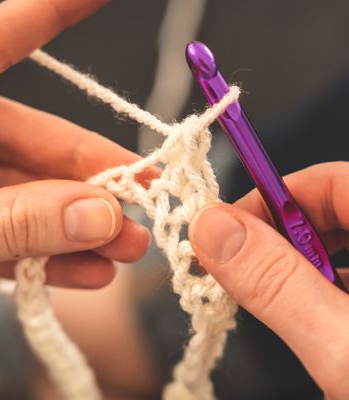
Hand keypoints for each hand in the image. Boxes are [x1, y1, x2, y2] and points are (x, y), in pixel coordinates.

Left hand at [0, 0, 152, 287]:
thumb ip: (8, 222)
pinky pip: (1, 237)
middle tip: (145, 200)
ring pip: (23, 198)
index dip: (49, 14)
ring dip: (78, 229)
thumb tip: (98, 215)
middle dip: (92, 178)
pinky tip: (87, 272)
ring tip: (125, 249)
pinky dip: (43, 257)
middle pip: (27, 143)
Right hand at [189, 162, 348, 399]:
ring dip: (292, 266)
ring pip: (335, 242)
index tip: (225, 234)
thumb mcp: (344, 355)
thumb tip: (210, 228)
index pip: (329, 180)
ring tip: (270, 302)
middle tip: (240, 273)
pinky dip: (316, 286)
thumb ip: (276, 286)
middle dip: (276, 237)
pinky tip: (304, 314)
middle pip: (331, 207)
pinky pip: (347, 272)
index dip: (270, 198)